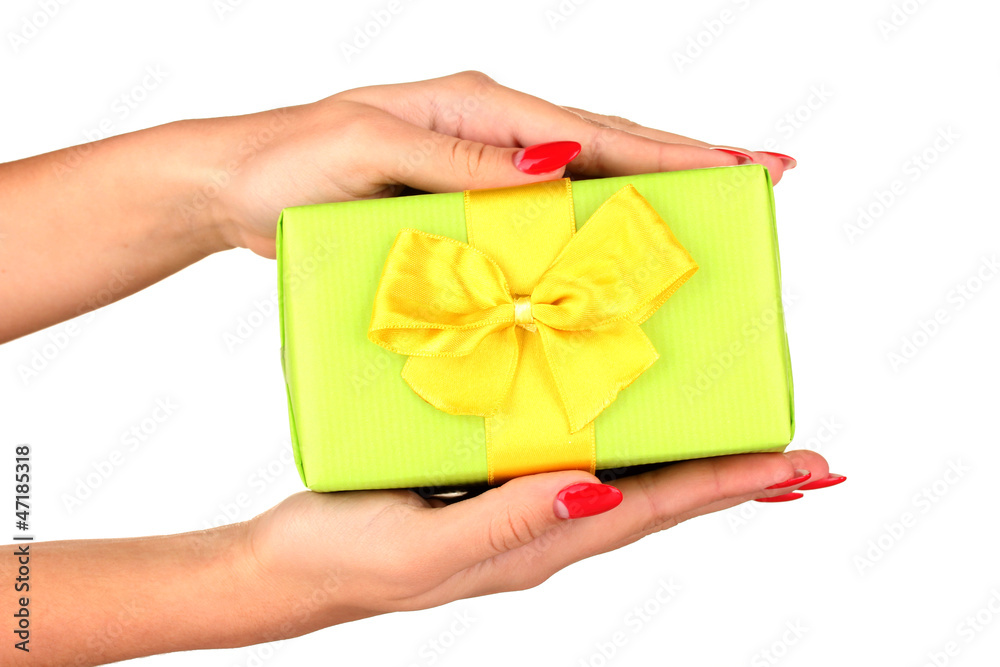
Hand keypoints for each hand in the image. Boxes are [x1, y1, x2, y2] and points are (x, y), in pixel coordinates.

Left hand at [205, 70, 795, 257]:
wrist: (237, 187)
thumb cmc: (290, 163)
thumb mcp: (369, 150)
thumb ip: (460, 160)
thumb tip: (554, 162)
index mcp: (477, 107)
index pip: (593, 132)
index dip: (672, 151)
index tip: (742, 163)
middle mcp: (489, 130)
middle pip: (607, 145)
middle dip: (686, 162)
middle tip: (762, 176)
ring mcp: (480, 163)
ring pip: (584, 176)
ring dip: (648, 191)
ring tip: (713, 208)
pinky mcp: (462, 200)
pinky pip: (541, 213)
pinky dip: (587, 224)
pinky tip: (615, 245)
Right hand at [246, 450, 837, 638]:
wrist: (287, 570)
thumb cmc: (346, 560)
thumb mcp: (426, 548)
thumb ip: (511, 521)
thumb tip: (598, 492)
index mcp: (539, 545)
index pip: (656, 510)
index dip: (728, 487)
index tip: (798, 468)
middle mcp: (545, 528)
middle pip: (659, 499)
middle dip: (732, 480)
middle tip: (799, 461)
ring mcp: (521, 509)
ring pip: (624, 480)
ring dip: (686, 464)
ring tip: (737, 441)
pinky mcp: (490, 485)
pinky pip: (571, 457)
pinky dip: (618, 440)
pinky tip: (623, 417)